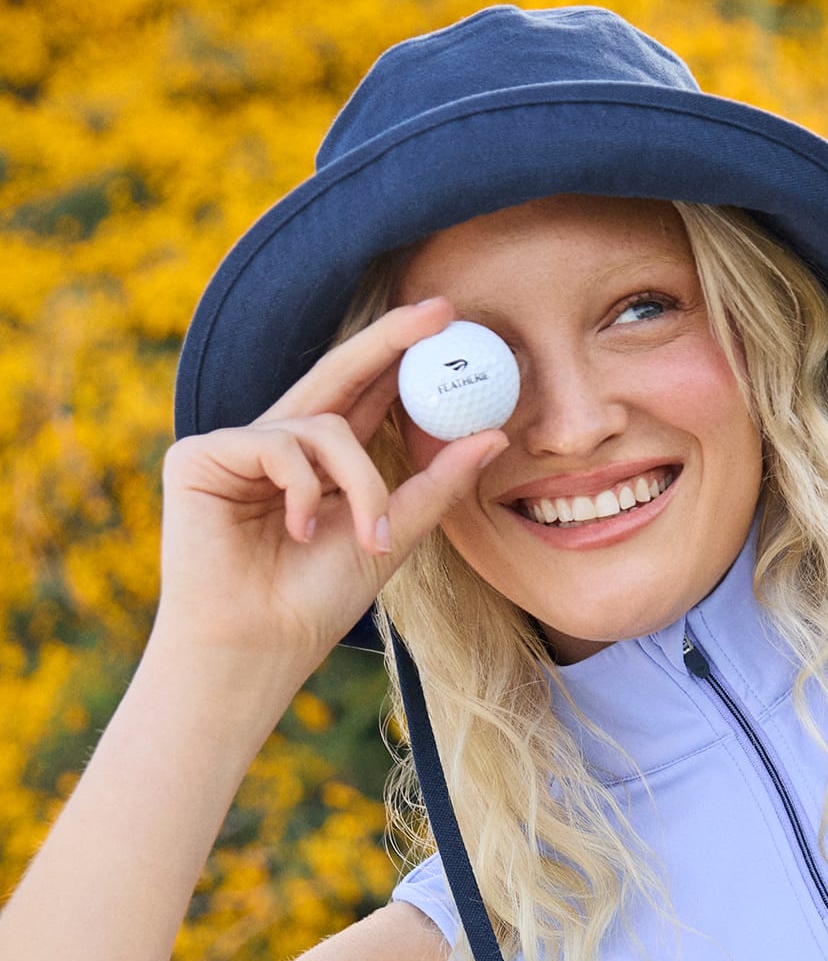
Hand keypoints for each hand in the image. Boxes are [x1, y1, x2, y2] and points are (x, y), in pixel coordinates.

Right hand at [151, 297, 506, 708]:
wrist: (258, 647)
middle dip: (389, 340)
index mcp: (319, 463)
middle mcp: (277, 445)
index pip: (363, 396)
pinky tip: (297, 532)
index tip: (451, 320)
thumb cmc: (314, 603)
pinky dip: (305, 489)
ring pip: (323, 427)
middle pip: (336, 376)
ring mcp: (236, 447)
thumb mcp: (389, 538)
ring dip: (360, 483)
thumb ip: (434, 487)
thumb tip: (493, 437)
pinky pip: (278, 446)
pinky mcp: (200, 455)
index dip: (400, 355)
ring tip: (365, 538)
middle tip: (441, 313)